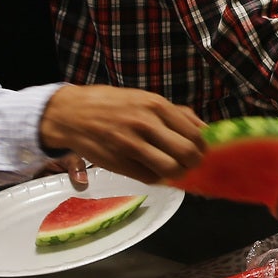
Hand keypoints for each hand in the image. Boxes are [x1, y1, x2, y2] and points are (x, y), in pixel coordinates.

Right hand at [39, 85, 204, 183]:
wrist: (72, 113)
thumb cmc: (112, 105)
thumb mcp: (145, 98)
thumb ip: (176, 114)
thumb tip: (205, 130)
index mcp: (156, 105)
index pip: (194, 134)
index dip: (203, 147)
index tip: (201, 151)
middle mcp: (146, 124)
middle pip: (186, 153)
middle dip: (195, 162)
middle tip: (192, 163)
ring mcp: (131, 145)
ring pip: (170, 169)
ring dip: (178, 174)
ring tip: (175, 169)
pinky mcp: (119, 163)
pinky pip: (150, 178)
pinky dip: (157, 178)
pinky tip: (155, 170)